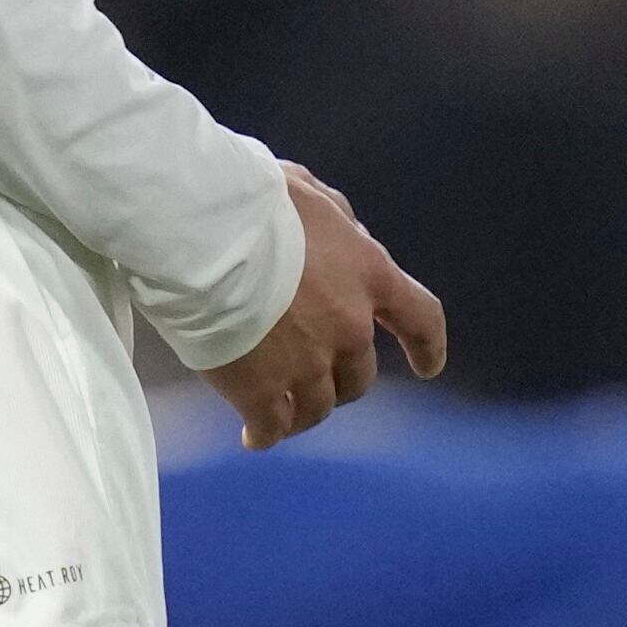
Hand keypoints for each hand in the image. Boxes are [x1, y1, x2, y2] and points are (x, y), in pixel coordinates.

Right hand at [196, 167, 448, 445]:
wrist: (199, 233)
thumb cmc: (247, 198)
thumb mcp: (307, 189)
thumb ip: (334, 217)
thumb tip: (346, 232)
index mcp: (367, 274)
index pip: (420, 318)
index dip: (427, 346)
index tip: (427, 367)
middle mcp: (348, 326)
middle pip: (359, 374)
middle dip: (342, 379)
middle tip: (311, 377)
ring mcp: (307, 363)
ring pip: (319, 407)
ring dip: (304, 413)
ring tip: (281, 417)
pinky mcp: (261, 389)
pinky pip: (272, 426)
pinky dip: (266, 434)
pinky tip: (252, 437)